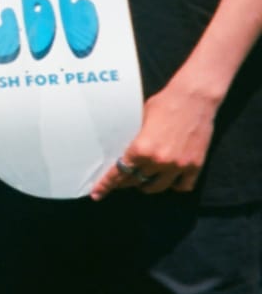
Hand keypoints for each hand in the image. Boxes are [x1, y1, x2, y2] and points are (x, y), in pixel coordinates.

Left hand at [89, 80, 219, 198]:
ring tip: (143, 181)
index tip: (97, 194)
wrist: (194, 99)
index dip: (106, 185)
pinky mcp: (195, 166)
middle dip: (125, 182)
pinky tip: (170, 180)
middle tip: (121, 181)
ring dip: (147, 185)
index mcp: (140, 149)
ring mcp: (178, 166)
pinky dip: (175, 185)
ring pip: (158, 187)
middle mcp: (158, 161)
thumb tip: (122, 151)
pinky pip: (183, 186)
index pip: (118, 173)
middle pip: (136, 181)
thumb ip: (133, 139)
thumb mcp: (139, 120)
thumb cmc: (164, 104)